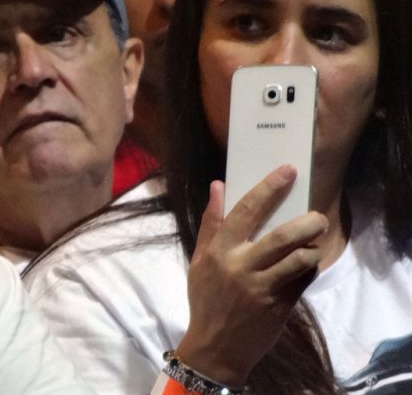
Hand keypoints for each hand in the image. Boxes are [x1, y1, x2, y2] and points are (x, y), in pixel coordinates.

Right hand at [176, 165, 327, 386]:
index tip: (288, 171)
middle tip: (318, 216)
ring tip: (315, 240)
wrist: (215, 347)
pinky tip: (307, 263)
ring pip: (299, 259)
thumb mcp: (200, 260)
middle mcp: (242, 266)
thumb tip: (218, 185)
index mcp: (220, 251)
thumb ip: (211, 222)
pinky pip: (303, 280)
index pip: (246, 210)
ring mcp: (263, 288)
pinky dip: (310, 268)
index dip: (269, 188)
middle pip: (282, 236)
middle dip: (307, 222)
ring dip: (312, 246)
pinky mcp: (280, 306)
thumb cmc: (206, 298)